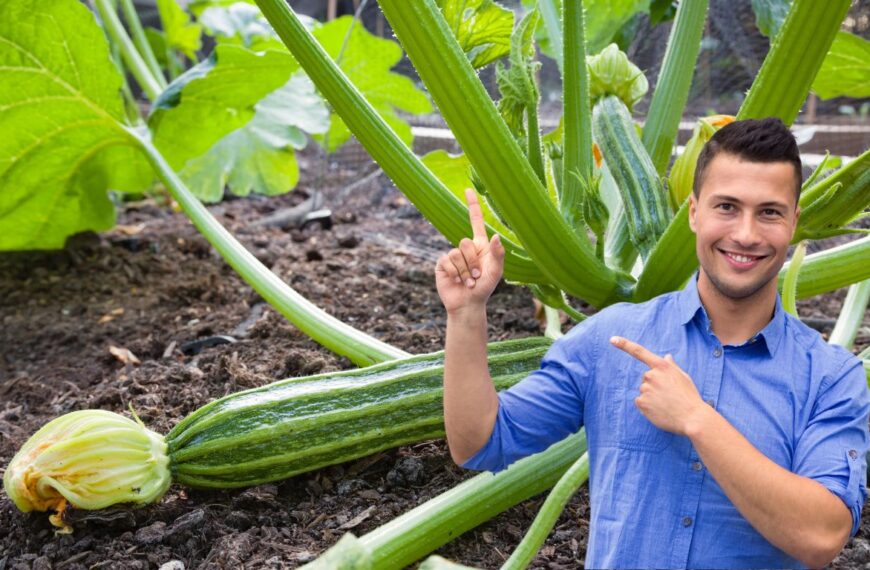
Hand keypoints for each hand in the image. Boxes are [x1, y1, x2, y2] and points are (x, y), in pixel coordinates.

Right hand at [435, 189, 504, 313]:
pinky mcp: (442, 264)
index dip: (472, 205)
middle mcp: (465, 248)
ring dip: (465, 271)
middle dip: (473, 262)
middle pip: (465, 242)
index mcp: (480, 245)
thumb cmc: (485, 287)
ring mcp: (452, 256)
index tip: (467, 189)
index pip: (475, 221)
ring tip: (469, 281)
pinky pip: (447, 261)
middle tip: (477, 276)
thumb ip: (498, 255)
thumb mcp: (496, 272)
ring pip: (456, 253)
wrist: (468, 303)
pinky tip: (458, 281)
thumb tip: (497, 236)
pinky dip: (455, 273)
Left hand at [610, 336, 707, 435]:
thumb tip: (666, 357)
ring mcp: (645, 389)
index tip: (612, 339)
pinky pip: (641, 402)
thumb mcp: (683, 377)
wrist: (692, 417)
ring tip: (667, 403)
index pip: (639, 352)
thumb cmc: (689, 396)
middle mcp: (651, 375)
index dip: (624, 344)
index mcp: (662, 366)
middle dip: (655, 385)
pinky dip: (648, 406)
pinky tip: (660, 410)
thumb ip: (671, 366)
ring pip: (644, 391)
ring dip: (652, 396)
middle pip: (646, 378)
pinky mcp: (641, 402)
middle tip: (669, 395)